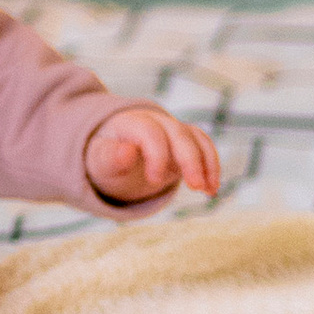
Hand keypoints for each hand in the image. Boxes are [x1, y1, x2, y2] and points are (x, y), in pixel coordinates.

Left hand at [85, 103, 220, 204]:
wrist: (115, 155)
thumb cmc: (106, 159)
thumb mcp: (101, 162)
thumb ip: (110, 157)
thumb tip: (127, 152)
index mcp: (131, 123)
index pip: (150, 132)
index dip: (157, 155)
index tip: (154, 180)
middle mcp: (156, 122)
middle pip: (179, 134)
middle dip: (190, 160)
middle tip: (196, 187)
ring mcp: (173, 130)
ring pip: (197, 139)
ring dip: (207, 164)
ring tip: (209, 191)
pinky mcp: (186, 142)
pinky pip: (204, 147)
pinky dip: (211, 166)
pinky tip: (211, 189)